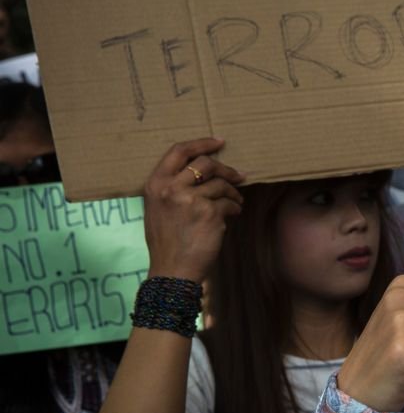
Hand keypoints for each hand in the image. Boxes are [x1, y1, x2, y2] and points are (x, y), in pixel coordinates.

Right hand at [143, 138, 244, 282]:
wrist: (172, 270)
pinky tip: (233, 214)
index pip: (179, 151)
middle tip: (239, 176)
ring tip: (236, 202)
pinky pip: (229, 203)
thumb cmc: (167, 242)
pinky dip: (234, 208)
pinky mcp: (209, 213)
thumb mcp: (158, 209)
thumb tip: (202, 170)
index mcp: (155, 184)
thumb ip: (172, 187)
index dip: (201, 143)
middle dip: (226, 169)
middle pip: (205, 164)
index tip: (219, 142)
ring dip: (233, 192)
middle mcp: (170, 188)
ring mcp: (190, 200)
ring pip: (221, 184)